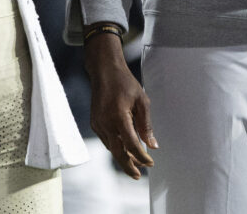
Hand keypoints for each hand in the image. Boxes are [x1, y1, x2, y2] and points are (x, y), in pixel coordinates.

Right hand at [84, 31, 157, 178]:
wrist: (104, 71)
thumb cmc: (124, 83)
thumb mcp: (142, 101)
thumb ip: (146, 125)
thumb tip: (152, 145)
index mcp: (119, 117)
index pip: (132, 145)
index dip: (142, 157)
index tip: (150, 162)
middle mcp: (106, 123)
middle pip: (118, 152)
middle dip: (128, 166)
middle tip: (138, 175)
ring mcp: (98, 123)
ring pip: (111, 147)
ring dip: (122, 157)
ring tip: (134, 163)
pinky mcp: (94, 122)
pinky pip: (106, 140)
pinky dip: (115, 146)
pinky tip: (123, 148)